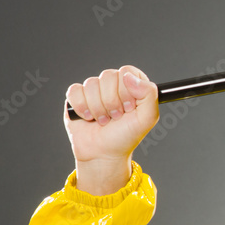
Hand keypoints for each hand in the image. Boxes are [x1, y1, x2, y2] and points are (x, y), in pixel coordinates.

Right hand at [64, 66, 158, 193]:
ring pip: (91, 84)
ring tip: (103, 120)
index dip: (126, 90)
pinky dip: (81, 107)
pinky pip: (75, 91)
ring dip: (98, 108)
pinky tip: (88, 117)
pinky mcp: (77, 97)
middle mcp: (113, 84)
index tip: (129, 107)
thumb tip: (129, 76)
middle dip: (112, 102)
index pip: (127, 71)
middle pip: (108, 76)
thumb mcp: (147, 118)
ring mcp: (94, 90)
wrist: (103, 153)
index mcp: (132, 85)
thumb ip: (149, 94)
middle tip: (116, 117)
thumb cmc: (126, 136)